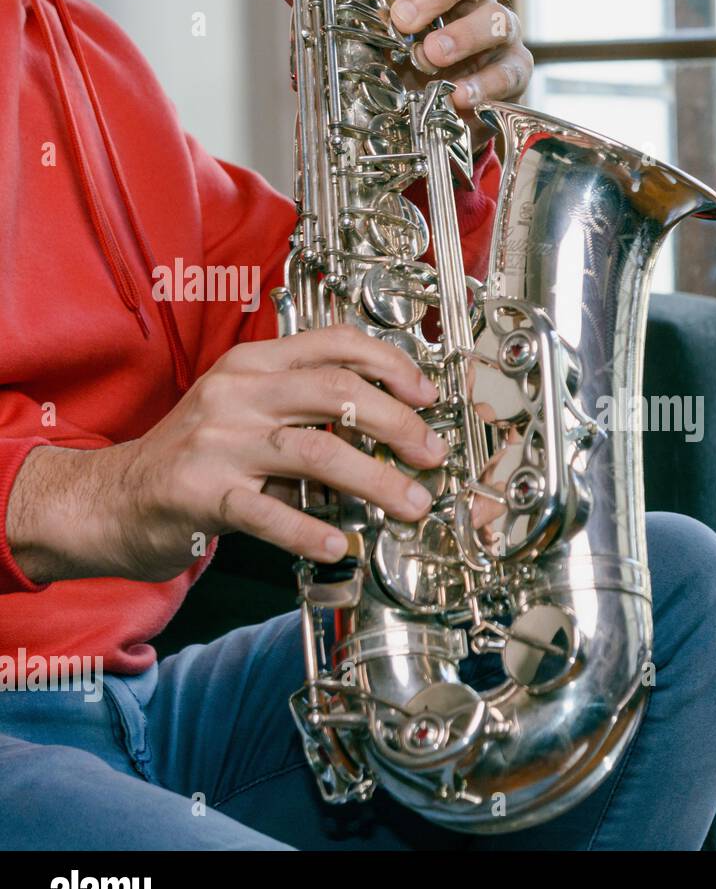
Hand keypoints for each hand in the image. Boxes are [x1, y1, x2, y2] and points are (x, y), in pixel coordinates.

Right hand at [9, 326, 447, 583]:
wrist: (109, 499)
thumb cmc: (193, 458)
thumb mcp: (247, 412)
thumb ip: (306, 410)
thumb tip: (391, 429)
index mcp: (253, 365)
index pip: (334, 344)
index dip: (390, 364)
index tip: (427, 395)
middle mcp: (237, 395)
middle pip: (336, 392)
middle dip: (397, 422)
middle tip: (432, 454)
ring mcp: (218, 443)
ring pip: (314, 451)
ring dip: (375, 479)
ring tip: (411, 504)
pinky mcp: (200, 494)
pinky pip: (266, 511)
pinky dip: (308, 530)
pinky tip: (339, 545)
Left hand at [273, 0, 532, 148]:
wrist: (436, 123)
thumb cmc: (401, 67)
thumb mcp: (358, 37)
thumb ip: (326, 6)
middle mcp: (469, 2)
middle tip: (402, 20)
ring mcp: (496, 36)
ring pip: (496, 21)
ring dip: (463, 39)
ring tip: (430, 59)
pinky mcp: (512, 74)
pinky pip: (510, 72)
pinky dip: (485, 84)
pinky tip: (460, 96)